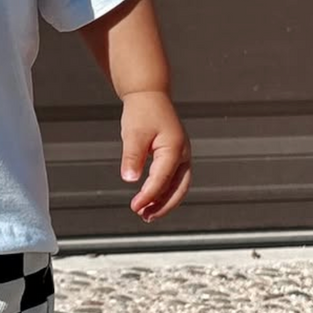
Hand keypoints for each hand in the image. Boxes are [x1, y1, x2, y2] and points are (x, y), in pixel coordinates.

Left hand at [119, 90, 191, 222]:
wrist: (149, 95)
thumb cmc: (142, 112)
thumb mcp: (133, 133)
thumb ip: (132, 157)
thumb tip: (129, 179)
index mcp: (174, 148)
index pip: (162, 178)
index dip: (149, 195)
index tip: (135, 206)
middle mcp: (183, 153)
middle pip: (178, 188)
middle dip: (163, 205)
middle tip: (145, 216)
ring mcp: (182, 155)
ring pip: (178, 186)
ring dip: (164, 202)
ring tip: (146, 214)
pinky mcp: (176, 156)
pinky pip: (174, 179)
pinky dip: (164, 192)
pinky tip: (150, 200)